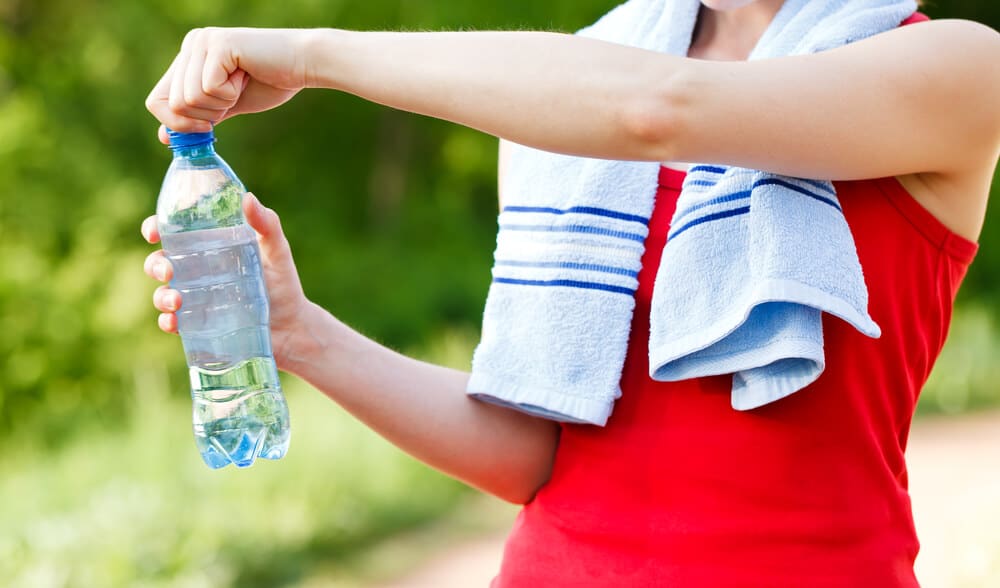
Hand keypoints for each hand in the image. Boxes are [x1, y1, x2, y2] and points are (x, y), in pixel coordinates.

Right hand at [142, 193, 310, 370]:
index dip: (156, 227)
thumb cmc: (283, 285)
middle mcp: (197, 272)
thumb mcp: (277, 251)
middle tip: (168, 271)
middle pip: (160, 262)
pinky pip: (173, 322)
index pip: (174, 232)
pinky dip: (167, 322)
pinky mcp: (198, 325)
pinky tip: (174, 322)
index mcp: (210, 247)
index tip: (153, 233)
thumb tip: (248, 198)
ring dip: (161, 296)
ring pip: (162, 294)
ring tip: (177, 301)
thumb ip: (268, 224)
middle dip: (155, 265)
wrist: (292, 328)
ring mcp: (196, 299)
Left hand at [146, 28, 312, 141]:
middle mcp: (190, 45)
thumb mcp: (226, 106)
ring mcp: (202, 42)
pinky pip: (209, 88)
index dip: (177, 124)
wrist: (304, 64)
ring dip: (222, 104)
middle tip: (233, 97)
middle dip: (206, 115)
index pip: (157, 100)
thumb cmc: (270, 83)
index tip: (208, 127)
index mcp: (188, 58)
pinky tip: (246, 76)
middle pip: (173, 104)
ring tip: (241, 84)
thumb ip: (197, 117)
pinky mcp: (218, 44)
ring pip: (190, 98)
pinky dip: (231, 94)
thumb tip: (164, 137)